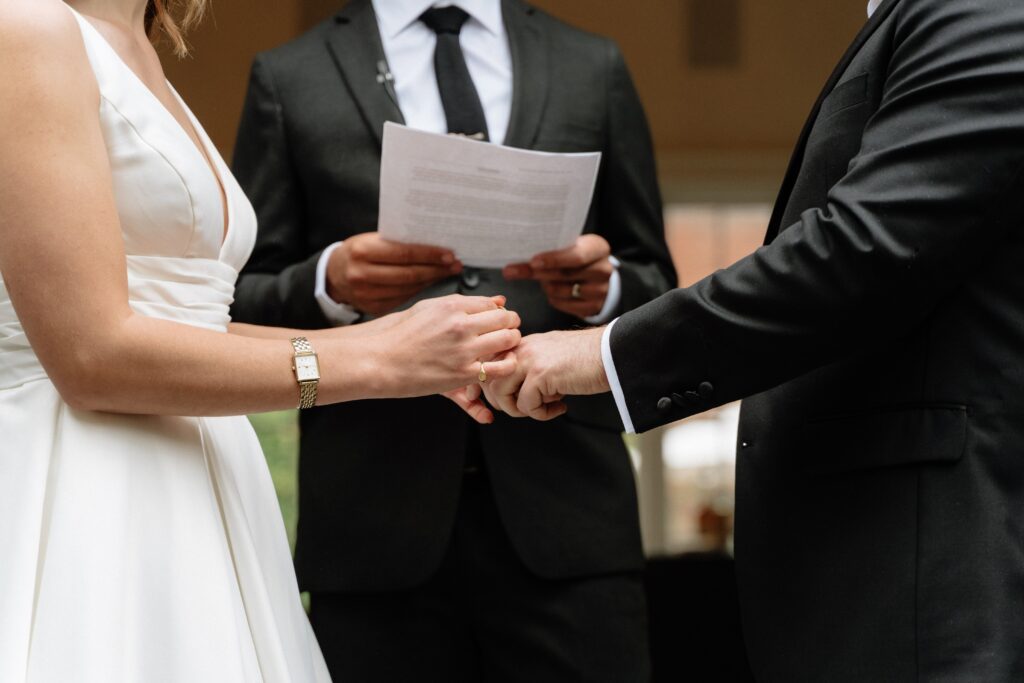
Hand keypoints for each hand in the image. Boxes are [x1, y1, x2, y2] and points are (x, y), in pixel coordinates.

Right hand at [327, 233, 462, 314]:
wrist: (334, 275)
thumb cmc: (358, 252)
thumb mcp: (372, 240)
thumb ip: (398, 243)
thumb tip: (435, 246)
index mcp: (362, 251)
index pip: (404, 253)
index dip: (430, 255)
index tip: (449, 254)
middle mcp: (361, 274)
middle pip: (409, 274)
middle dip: (436, 269)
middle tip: (455, 265)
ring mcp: (366, 295)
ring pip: (409, 289)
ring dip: (431, 281)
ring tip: (447, 272)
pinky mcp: (373, 309)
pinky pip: (404, 299)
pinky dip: (420, 291)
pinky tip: (430, 283)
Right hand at [367, 294, 520, 403]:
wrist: (379, 361)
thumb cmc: (400, 335)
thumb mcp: (429, 308)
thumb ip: (464, 303)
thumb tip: (497, 300)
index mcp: (452, 306)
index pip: (493, 304)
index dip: (501, 312)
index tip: (500, 319)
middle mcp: (460, 325)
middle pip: (506, 319)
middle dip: (511, 325)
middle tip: (508, 331)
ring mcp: (463, 350)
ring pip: (508, 340)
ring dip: (512, 343)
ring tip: (505, 347)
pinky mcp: (463, 373)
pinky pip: (501, 367)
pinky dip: (508, 364)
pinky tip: (502, 364)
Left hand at [479, 327, 608, 420]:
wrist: (612, 352)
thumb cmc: (587, 358)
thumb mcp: (550, 358)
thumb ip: (530, 369)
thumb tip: (514, 394)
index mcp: (522, 344)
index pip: (489, 366)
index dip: (487, 388)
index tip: (498, 402)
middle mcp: (521, 349)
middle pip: (490, 383)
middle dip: (505, 404)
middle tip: (529, 408)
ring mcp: (529, 360)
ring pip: (502, 395)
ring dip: (521, 410)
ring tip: (544, 408)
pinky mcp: (540, 375)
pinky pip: (527, 406)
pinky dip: (543, 414)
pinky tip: (561, 406)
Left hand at [503, 234, 612, 318]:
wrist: (595, 273)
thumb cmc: (574, 256)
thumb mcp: (566, 246)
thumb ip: (545, 252)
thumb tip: (509, 267)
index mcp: (598, 248)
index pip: (576, 256)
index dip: (554, 260)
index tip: (532, 262)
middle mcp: (604, 269)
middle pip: (565, 274)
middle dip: (539, 273)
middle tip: (513, 270)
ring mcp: (600, 291)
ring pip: (561, 291)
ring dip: (545, 286)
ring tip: (543, 279)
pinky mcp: (594, 307)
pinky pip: (563, 304)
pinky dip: (552, 298)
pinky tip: (552, 290)